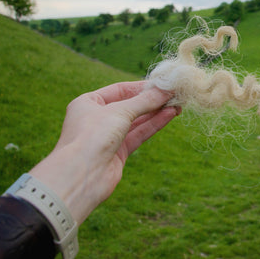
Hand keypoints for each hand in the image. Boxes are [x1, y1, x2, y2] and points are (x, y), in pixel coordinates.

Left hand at [29, 81, 178, 223]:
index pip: (120, 90)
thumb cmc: (92, 136)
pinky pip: (139, 134)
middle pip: (130, 105)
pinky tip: (169, 115)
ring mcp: (108, 136)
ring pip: (137, 121)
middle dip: (152, 100)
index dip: (142, 87)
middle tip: (175, 94)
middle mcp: (97, 118)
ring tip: (177, 104)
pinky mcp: (118, 153)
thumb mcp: (120, 112)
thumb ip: (144, 101)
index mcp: (88, 103)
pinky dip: (154, 124)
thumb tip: (166, 89)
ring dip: (156, 112)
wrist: (81, 176)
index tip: (163, 84)